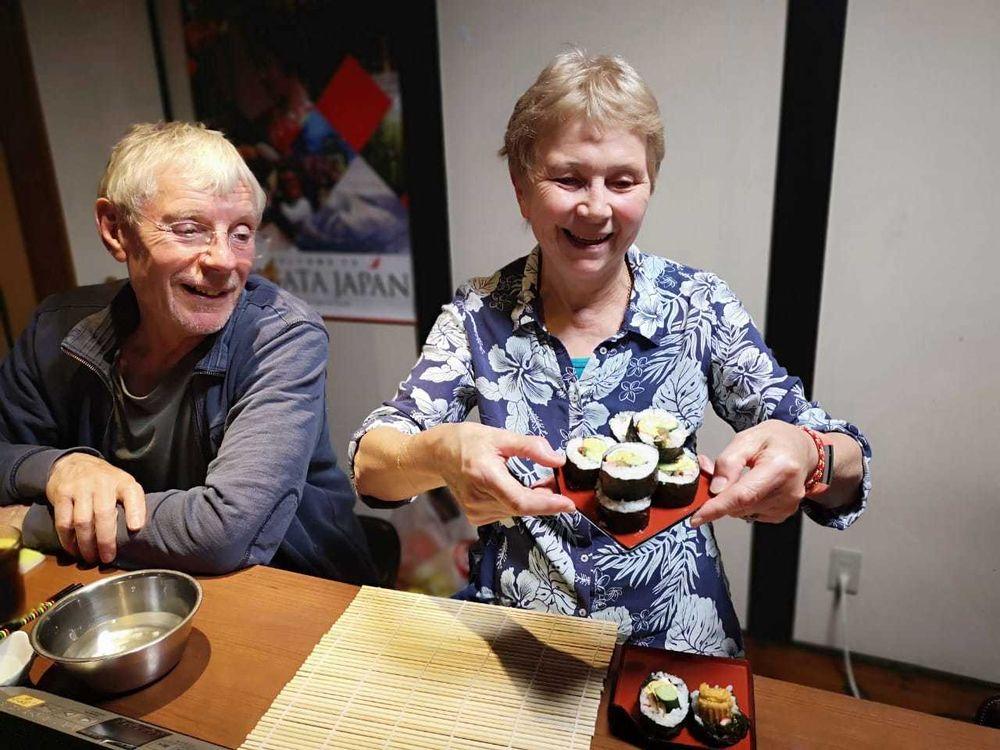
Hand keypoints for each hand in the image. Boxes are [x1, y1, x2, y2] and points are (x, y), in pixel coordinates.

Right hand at [45, 453, 145, 563]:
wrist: (74, 463)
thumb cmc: (105, 482)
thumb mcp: (123, 484)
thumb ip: (132, 502)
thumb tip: (137, 530)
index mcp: (122, 481)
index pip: (132, 493)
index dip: (135, 510)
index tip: (135, 528)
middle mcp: (102, 483)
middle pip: (104, 514)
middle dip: (106, 540)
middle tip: (107, 558)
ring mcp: (80, 488)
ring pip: (82, 521)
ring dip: (86, 544)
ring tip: (90, 558)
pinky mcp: (61, 494)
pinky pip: (63, 522)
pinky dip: (67, 540)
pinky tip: (73, 550)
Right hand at [432, 424, 574, 525]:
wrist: (439, 454)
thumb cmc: (468, 441)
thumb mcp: (500, 436)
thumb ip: (530, 447)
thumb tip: (558, 460)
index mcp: (485, 476)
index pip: (520, 501)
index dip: (547, 505)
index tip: (569, 504)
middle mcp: (478, 499)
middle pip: (522, 507)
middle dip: (545, 498)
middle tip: (558, 483)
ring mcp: (475, 511)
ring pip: (516, 511)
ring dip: (533, 500)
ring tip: (539, 482)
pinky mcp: (476, 516)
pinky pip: (507, 512)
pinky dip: (518, 502)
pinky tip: (518, 488)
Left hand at [690, 420, 817, 526]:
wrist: (803, 450)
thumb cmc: (777, 440)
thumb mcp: (748, 438)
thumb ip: (729, 461)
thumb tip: (716, 489)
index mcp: (779, 467)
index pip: (743, 495)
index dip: (717, 508)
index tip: (697, 518)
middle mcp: (787, 491)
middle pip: (740, 505)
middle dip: (720, 496)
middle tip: (717, 475)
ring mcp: (787, 505)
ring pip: (742, 511)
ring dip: (731, 499)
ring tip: (739, 476)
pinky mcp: (783, 513)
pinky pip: (751, 513)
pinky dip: (742, 503)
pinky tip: (749, 485)